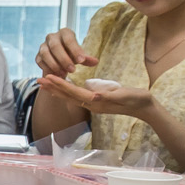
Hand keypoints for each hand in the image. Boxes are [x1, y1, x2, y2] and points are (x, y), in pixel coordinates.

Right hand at [36, 28, 97, 78]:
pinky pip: (40, 62)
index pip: (69, 39)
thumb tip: (95, 62)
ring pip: (45, 54)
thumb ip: (86, 59)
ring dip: (54, 65)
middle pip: (55, 46)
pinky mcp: (38, 56)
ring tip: (64, 74)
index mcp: (65, 33)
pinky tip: (56, 75)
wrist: (60, 60)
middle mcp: (52, 37)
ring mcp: (43, 46)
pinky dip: (48, 69)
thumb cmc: (73, 55)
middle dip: (64, 59)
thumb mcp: (80, 56)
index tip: (82, 61)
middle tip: (73, 70)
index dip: (75, 50)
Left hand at [38, 74, 158, 121]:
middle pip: (68, 96)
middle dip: (53, 88)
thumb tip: (94, 96)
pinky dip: (67, 92)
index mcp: (96, 102)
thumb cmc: (137, 99)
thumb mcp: (124, 95)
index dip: (60, 85)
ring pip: (70, 97)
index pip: (74, 93)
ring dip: (57, 90)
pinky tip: (62, 88)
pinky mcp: (97, 102)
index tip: (48, 76)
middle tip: (38, 80)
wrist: (146, 108)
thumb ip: (109, 96)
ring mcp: (94, 105)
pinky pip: (77, 97)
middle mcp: (92, 105)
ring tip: (44, 84)